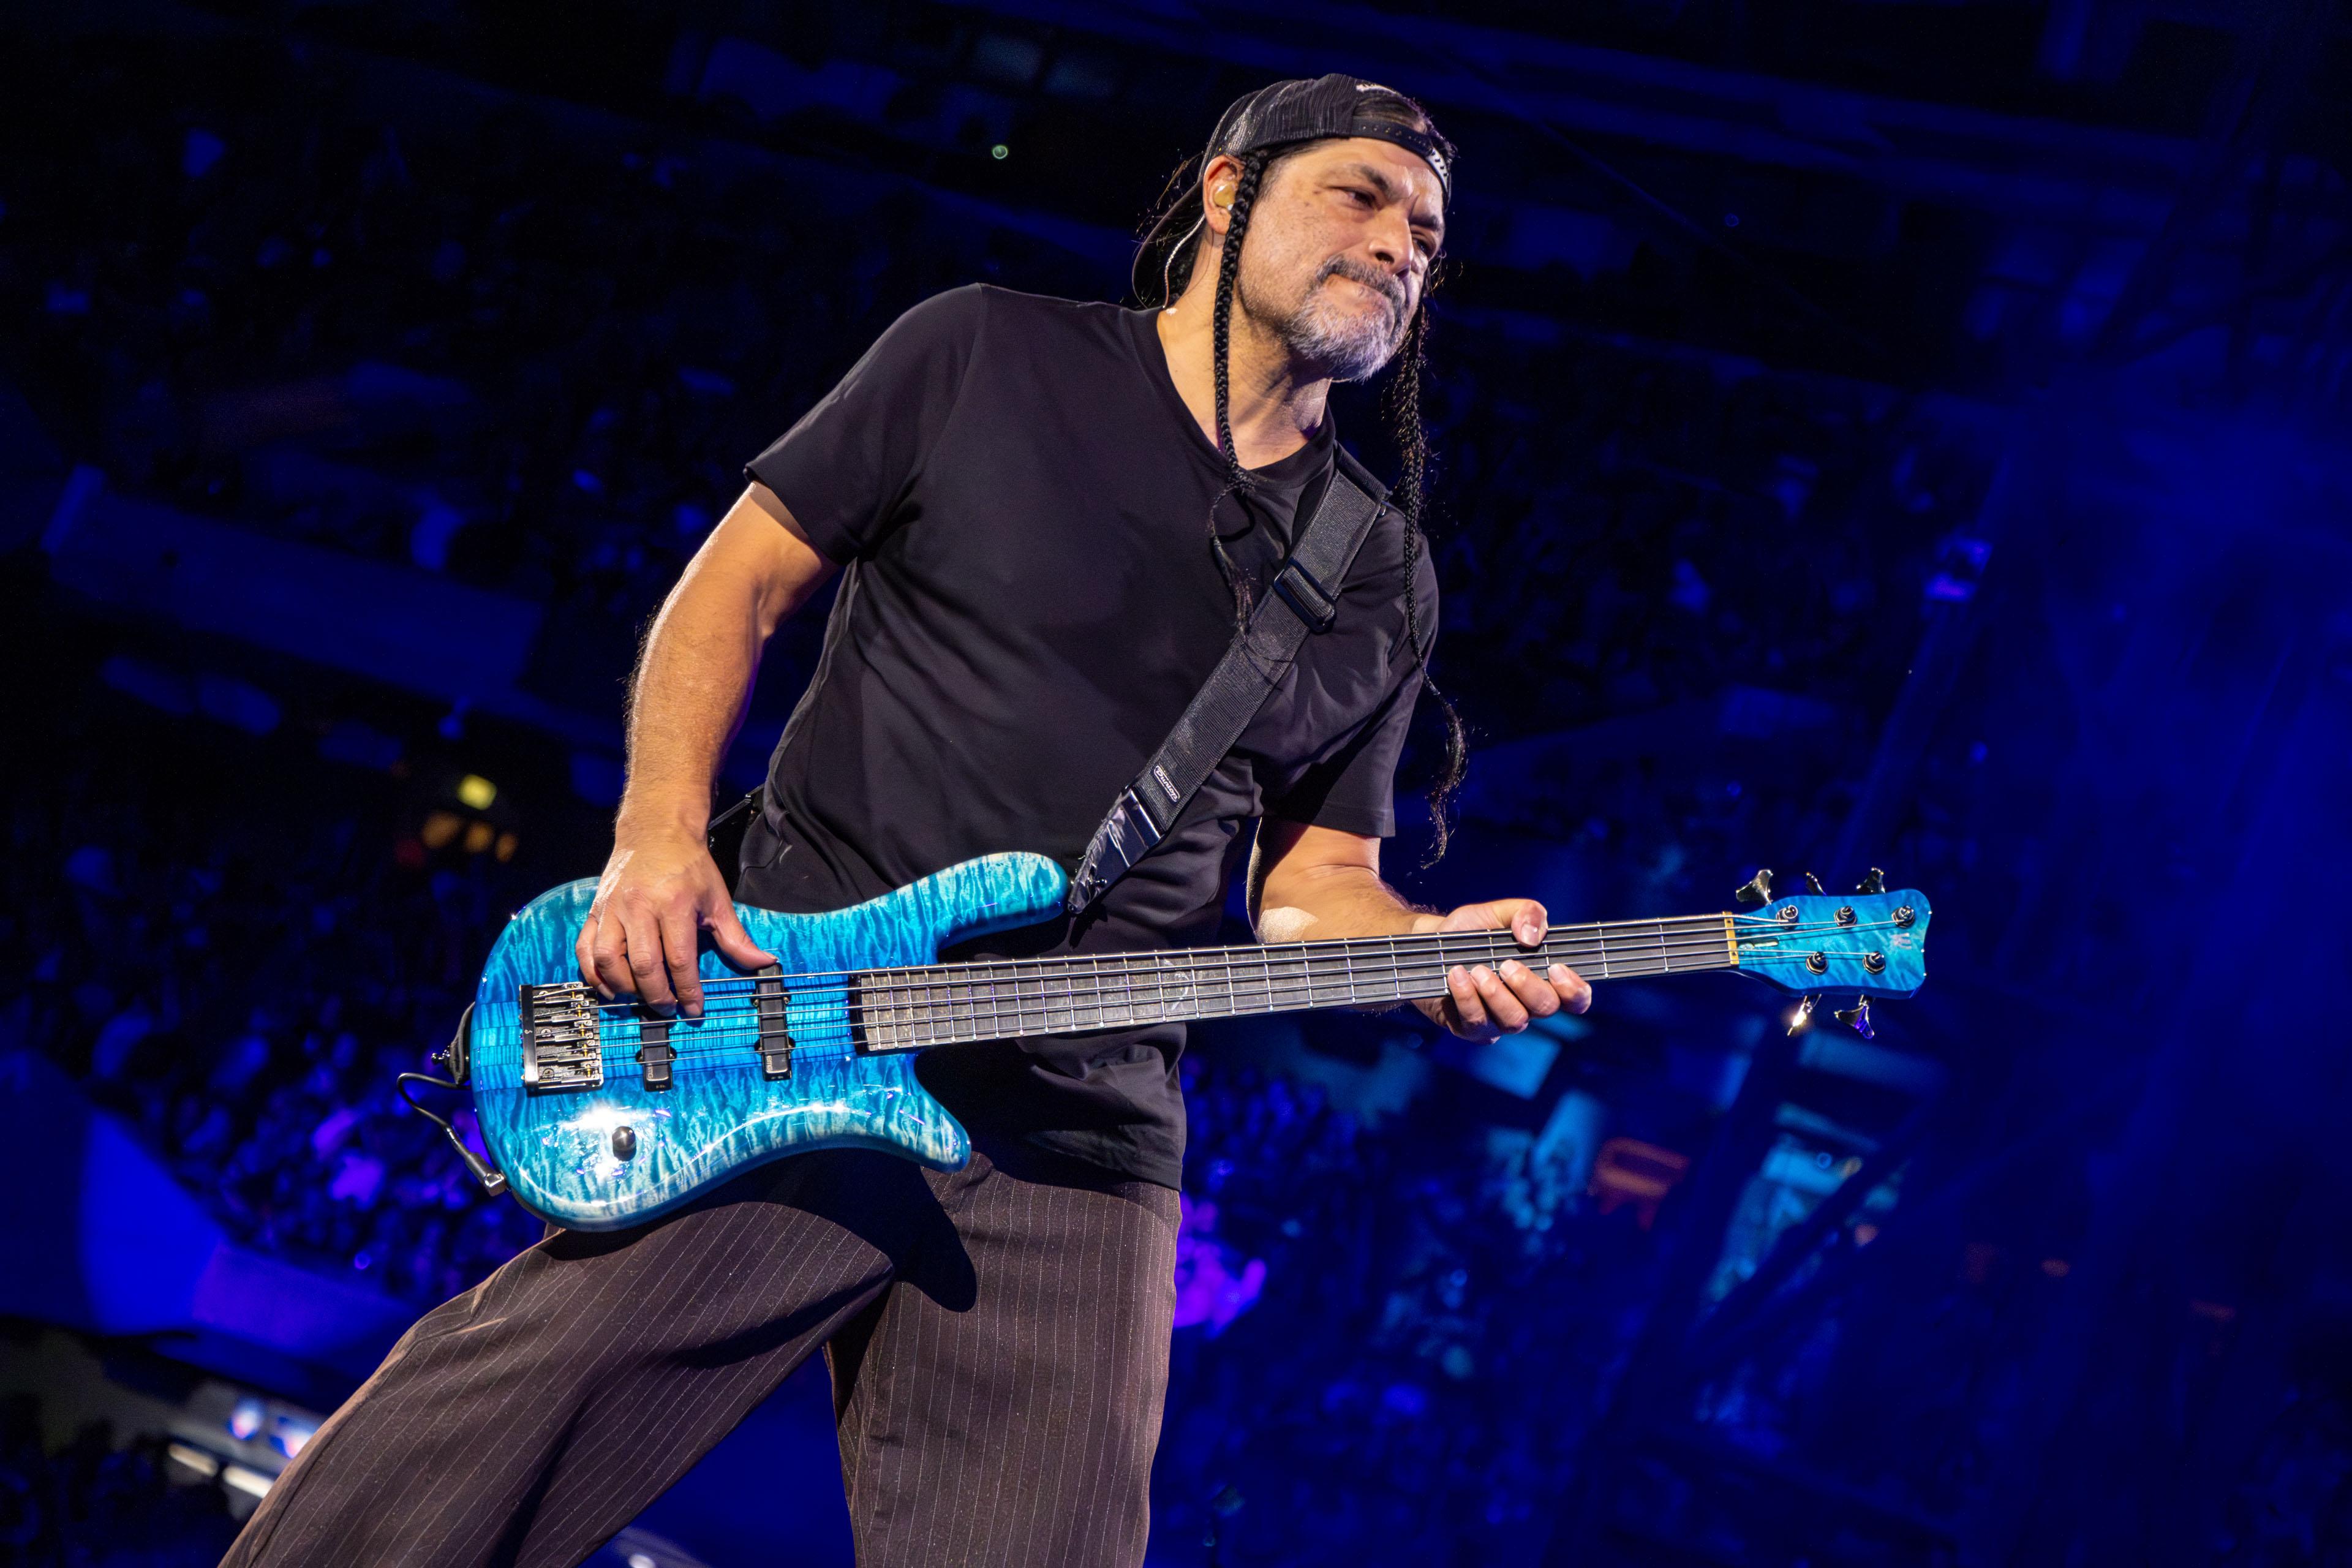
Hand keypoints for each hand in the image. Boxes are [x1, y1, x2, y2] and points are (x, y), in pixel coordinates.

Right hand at [574, 829, 774, 1016]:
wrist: (655, 831)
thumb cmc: (688, 865)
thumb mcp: (717, 898)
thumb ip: (735, 937)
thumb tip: (762, 962)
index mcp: (674, 904)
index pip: (679, 959)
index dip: (687, 990)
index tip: (694, 1008)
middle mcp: (639, 907)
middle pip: (643, 964)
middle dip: (656, 994)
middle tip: (668, 1008)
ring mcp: (613, 909)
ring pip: (608, 959)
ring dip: (623, 986)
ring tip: (639, 996)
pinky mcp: (596, 910)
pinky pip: (585, 947)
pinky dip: (593, 972)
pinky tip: (608, 985)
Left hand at [1412, 898, 1591, 1041]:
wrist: (1428, 946)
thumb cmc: (1469, 931)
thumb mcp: (1498, 913)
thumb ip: (1526, 912)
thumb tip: (1533, 935)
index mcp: (1542, 979)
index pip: (1575, 998)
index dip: (1574, 990)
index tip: (1556, 968)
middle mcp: (1526, 1005)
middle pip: (1546, 1008)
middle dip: (1528, 985)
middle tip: (1506, 964)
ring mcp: (1499, 1020)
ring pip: (1515, 1021)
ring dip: (1497, 994)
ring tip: (1478, 970)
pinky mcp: (1471, 1029)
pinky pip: (1477, 1024)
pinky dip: (1467, 998)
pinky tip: (1457, 976)